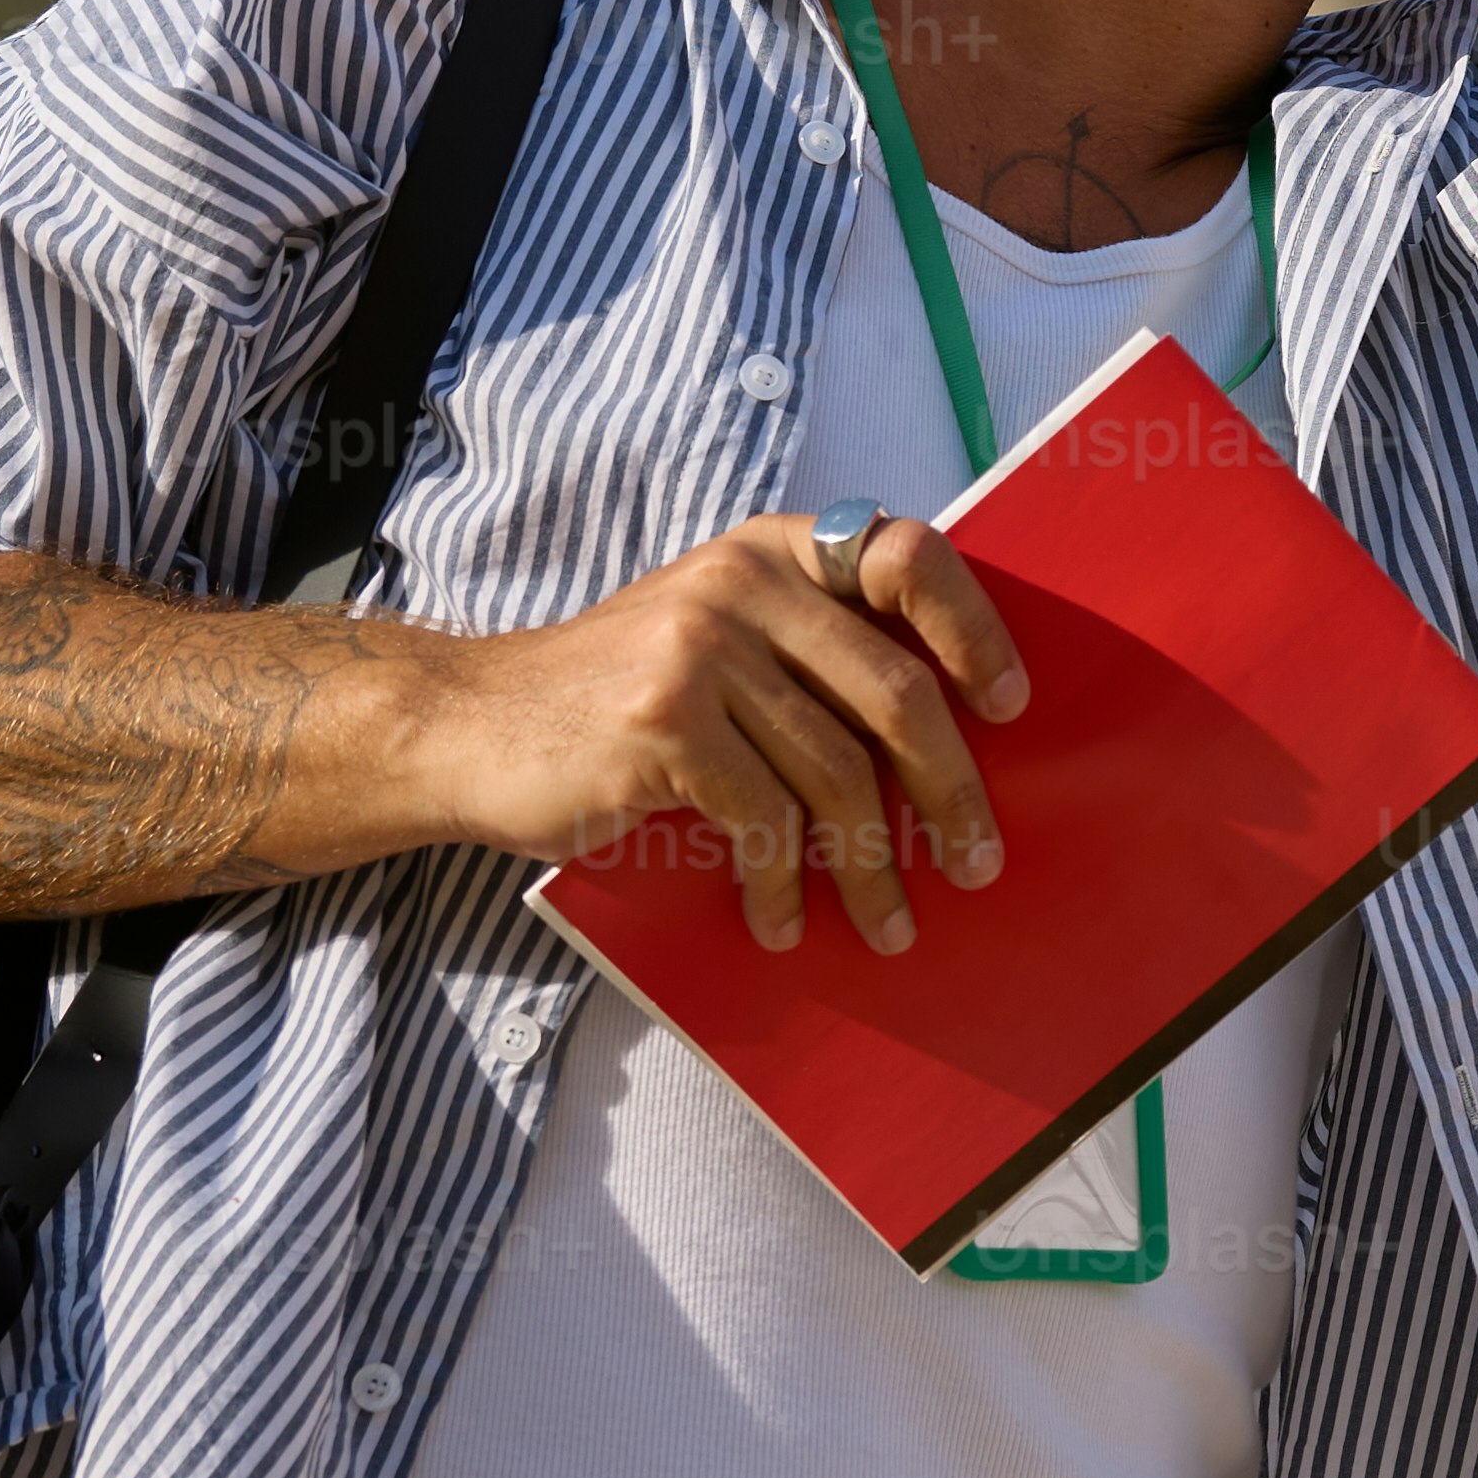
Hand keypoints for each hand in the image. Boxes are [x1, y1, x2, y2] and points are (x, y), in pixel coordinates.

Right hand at [395, 512, 1027, 955]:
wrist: (468, 724)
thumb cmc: (610, 700)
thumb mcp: (712, 634)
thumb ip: (805, 649)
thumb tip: (946, 743)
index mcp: (773, 551)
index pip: (909, 555)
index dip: (975, 627)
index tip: (1009, 705)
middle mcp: (743, 583)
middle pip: (895, 691)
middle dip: (949, 791)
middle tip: (977, 862)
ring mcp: (700, 649)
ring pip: (836, 773)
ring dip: (872, 867)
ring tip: (889, 925)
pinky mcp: (663, 724)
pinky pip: (765, 819)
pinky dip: (785, 884)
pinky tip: (781, 923)